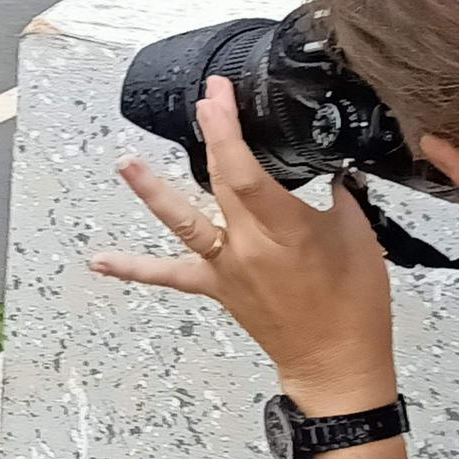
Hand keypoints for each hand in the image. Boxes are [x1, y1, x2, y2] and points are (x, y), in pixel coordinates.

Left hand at [90, 76, 396, 411]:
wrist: (335, 362)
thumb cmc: (355, 305)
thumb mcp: (359, 238)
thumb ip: (340, 196)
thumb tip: (330, 168)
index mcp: (287, 229)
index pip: (246, 171)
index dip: (228, 130)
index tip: (220, 96)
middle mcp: (249, 245)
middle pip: (219, 182)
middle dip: (212, 134)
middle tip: (204, 100)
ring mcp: (226, 266)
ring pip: (183, 223)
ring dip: (152, 192)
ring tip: (124, 163)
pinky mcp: (214, 287)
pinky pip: (167, 275)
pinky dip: (132, 267)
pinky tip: (99, 260)